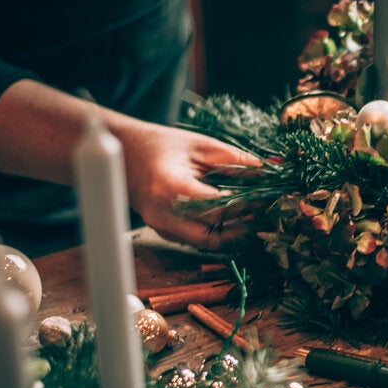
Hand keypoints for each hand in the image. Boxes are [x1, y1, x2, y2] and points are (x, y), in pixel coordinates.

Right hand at [119, 123, 261, 250]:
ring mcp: (160, 225)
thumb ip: (233, 160)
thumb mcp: (200, 145)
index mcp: (171, 186)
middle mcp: (163, 212)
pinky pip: (195, 240)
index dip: (243, 205)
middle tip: (263, 212)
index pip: (216, 206)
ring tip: (252, 218)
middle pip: (212, 232)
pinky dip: (216, 233)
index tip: (263, 198)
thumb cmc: (160, 144)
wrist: (123, 152)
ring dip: (231, 234)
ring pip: (205, 242)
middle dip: (241, 224)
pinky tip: (232, 221)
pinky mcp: (162, 231)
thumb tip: (264, 170)